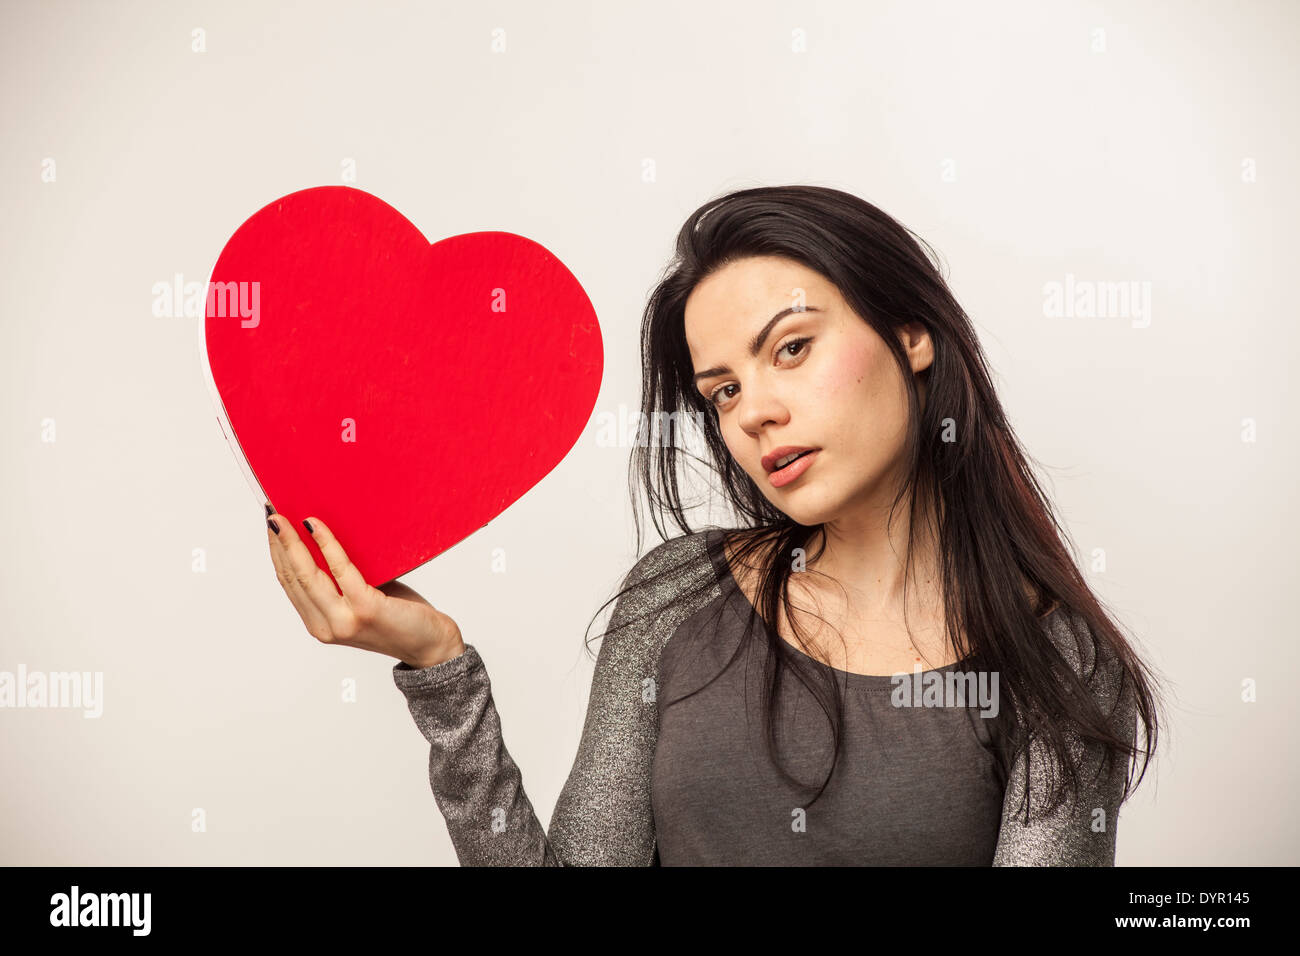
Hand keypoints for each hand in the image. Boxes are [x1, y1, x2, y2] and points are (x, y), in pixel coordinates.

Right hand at [265, 506, 464, 668]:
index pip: (290, 584)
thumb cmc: (400, 616)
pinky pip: (339, 569)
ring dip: (291, 542)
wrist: (431, 645)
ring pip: (307, 574)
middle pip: (292, 577)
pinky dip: (325, 544)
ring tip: (281, 516)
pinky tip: (315, 525)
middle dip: (278, 542)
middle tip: (270, 512)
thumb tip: (328, 535)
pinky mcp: (365, 608)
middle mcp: (326, 626)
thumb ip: (343, 579)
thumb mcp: (363, 597)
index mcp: (320, 625)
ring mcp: (344, 620)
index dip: (276, 553)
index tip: (271, 525)